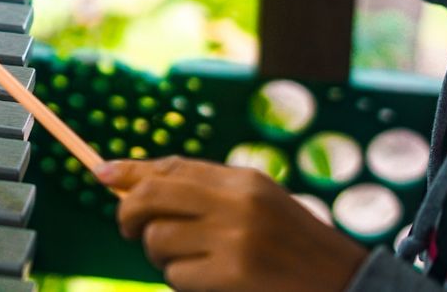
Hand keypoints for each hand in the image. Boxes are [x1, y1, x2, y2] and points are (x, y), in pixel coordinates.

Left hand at [96, 157, 366, 291]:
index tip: (101, 173)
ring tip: (193, 264)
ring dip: (162, 257)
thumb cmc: (292, 250)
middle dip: (128, 212)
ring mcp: (234, 239)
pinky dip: (183, 282)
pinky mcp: (232, 274)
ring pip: (157, 241)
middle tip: (127, 229)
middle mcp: (237, 203)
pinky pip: (175, 275)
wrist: (346, 286)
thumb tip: (131, 184)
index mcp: (243, 181)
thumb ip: (203, 193)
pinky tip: (211, 284)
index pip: (172, 167)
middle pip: (152, 196)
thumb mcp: (257, 207)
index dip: (131, 171)